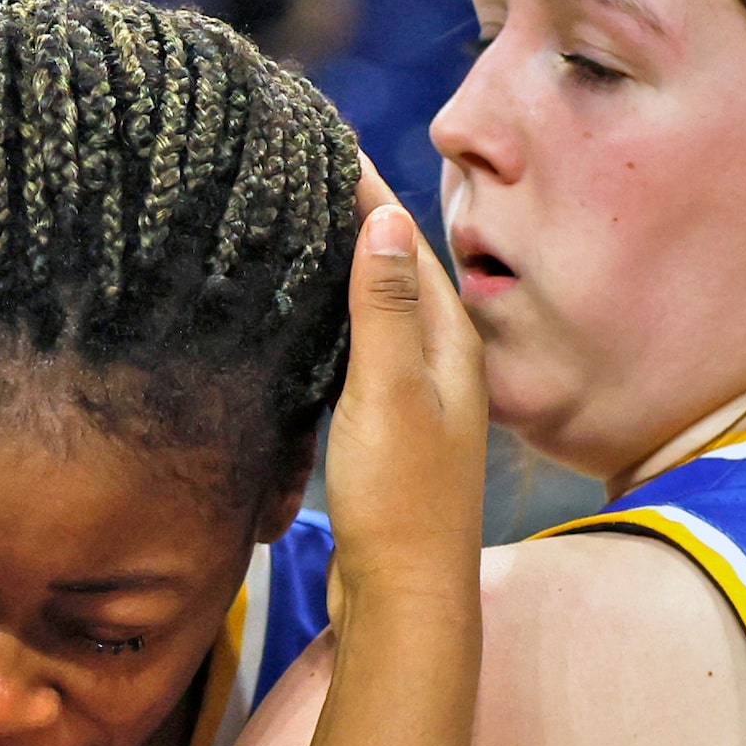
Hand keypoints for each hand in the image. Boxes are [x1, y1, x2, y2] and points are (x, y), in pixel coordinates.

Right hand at [323, 161, 484, 618]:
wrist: (405, 601)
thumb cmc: (400, 501)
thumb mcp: (389, 392)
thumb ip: (388, 307)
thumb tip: (385, 215)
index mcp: (452, 348)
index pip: (408, 247)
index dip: (369, 194)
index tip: (326, 144)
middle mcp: (441, 369)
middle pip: (396, 275)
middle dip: (355, 222)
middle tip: (300, 174)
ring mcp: (415, 404)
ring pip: (377, 316)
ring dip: (342, 273)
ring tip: (293, 231)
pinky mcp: (385, 436)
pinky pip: (358, 357)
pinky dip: (331, 326)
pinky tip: (299, 325)